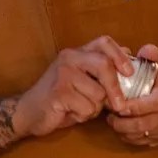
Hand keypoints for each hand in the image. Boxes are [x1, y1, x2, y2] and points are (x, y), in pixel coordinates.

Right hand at [13, 36, 133, 137]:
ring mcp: (63, 74)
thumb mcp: (81, 80)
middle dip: (115, 89)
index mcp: (77, 52)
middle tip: (120, 105)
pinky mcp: (59, 92)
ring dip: (94, 107)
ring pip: (98, 93)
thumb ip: (100, 70)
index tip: (130, 73)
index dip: (120, 56)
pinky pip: (87, 107)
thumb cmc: (60, 98)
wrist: (28, 112)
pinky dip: (83, 115)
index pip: (104, 42)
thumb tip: (128, 59)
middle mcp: (70, 57)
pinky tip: (70, 112)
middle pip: (104, 66)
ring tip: (80, 107)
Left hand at [107, 44, 157, 147]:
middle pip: (144, 125)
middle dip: (123, 122)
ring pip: (140, 137)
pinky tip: (120, 129)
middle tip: (109, 115)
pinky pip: (141, 144)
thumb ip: (151, 56)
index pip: (153, 104)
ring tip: (112, 121)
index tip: (119, 105)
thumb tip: (146, 50)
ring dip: (123, 131)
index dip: (135, 107)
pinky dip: (128, 138)